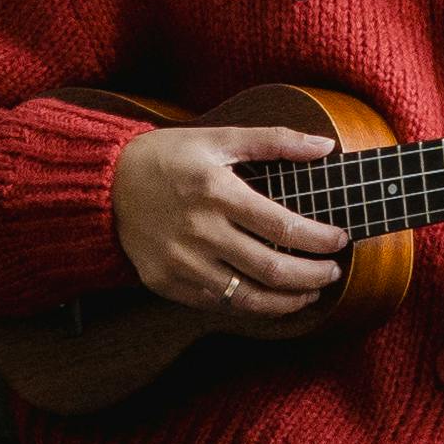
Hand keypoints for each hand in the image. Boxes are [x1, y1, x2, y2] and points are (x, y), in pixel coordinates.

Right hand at [112, 123, 352, 317]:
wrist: (104, 185)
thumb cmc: (166, 158)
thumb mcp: (218, 138)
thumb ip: (274, 141)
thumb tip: (324, 145)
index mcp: (217, 192)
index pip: (284, 227)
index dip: (320, 240)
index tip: (339, 240)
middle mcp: (201, 232)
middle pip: (273, 269)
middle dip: (314, 276)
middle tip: (332, 272)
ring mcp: (182, 262)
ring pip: (249, 297)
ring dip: (289, 300)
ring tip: (309, 292)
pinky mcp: (166, 283)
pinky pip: (219, 303)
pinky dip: (251, 305)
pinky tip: (268, 296)